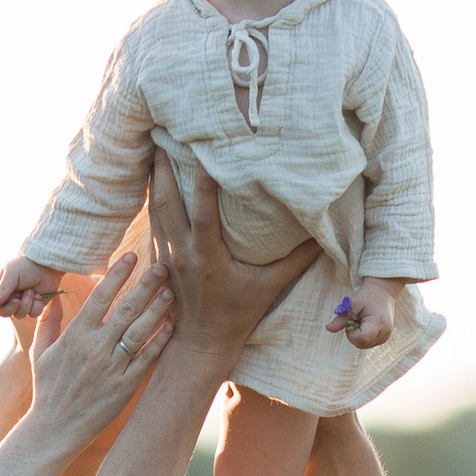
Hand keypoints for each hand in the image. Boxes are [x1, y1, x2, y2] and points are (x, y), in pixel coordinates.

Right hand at [0, 257, 64, 323]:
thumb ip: (3, 288)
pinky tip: (39, 295)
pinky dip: (36, 305)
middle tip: (18, 301)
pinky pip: (33, 314)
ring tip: (32, 291)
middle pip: (4, 312)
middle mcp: (10, 297)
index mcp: (1, 288)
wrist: (46, 266)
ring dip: (27, 303)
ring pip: (20, 314)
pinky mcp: (34, 306)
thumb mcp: (12, 273)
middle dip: (11, 308)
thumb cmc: (26, 266)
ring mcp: (22, 303)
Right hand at [24, 252, 169, 458]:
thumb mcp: (40, 354)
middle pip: (126, 309)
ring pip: (139, 332)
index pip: (100, 297)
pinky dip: (159, 341)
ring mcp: (112, 367)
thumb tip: (53, 301)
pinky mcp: (125, 386)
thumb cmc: (47, 390)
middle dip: (145, 285)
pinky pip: (146, 359)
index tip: (131, 256)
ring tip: (170, 292)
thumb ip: (47, 324)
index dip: (117, 274)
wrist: (55, 428)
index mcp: (75, 336)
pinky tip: (171, 326)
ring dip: (157, 310)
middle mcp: (95, 348)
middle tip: (162, 267)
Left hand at [146, 151, 317, 362]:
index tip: (204, 150)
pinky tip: (155, 177)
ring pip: (154, 207)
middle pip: (165, 201)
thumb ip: (295, 261)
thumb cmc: (236, 316)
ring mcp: (165, 255)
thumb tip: (322, 236)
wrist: (200, 344)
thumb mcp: (268, 289)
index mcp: (206, 257)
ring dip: (153, 176)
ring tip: (155, 143)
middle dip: (162, 166)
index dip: (203, 181)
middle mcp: (180, 253)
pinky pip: (153, 220)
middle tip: (161, 131)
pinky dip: (153, 197)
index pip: (202, 213)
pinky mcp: (160, 257)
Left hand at [330, 278, 403, 351]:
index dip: (352, 332)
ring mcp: (385, 337)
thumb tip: (328, 328)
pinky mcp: (384, 339)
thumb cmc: (367, 298)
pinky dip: (363, 337)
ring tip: (362, 321)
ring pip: (363, 345)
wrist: (383, 293)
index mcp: (378, 322)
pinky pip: (368, 343)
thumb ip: (341, 319)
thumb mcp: (352, 305)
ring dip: (358, 336)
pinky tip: (366, 325)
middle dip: (353, 334)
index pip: (361, 338)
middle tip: (356, 320)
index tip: (352, 320)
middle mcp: (384, 332)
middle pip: (361, 344)